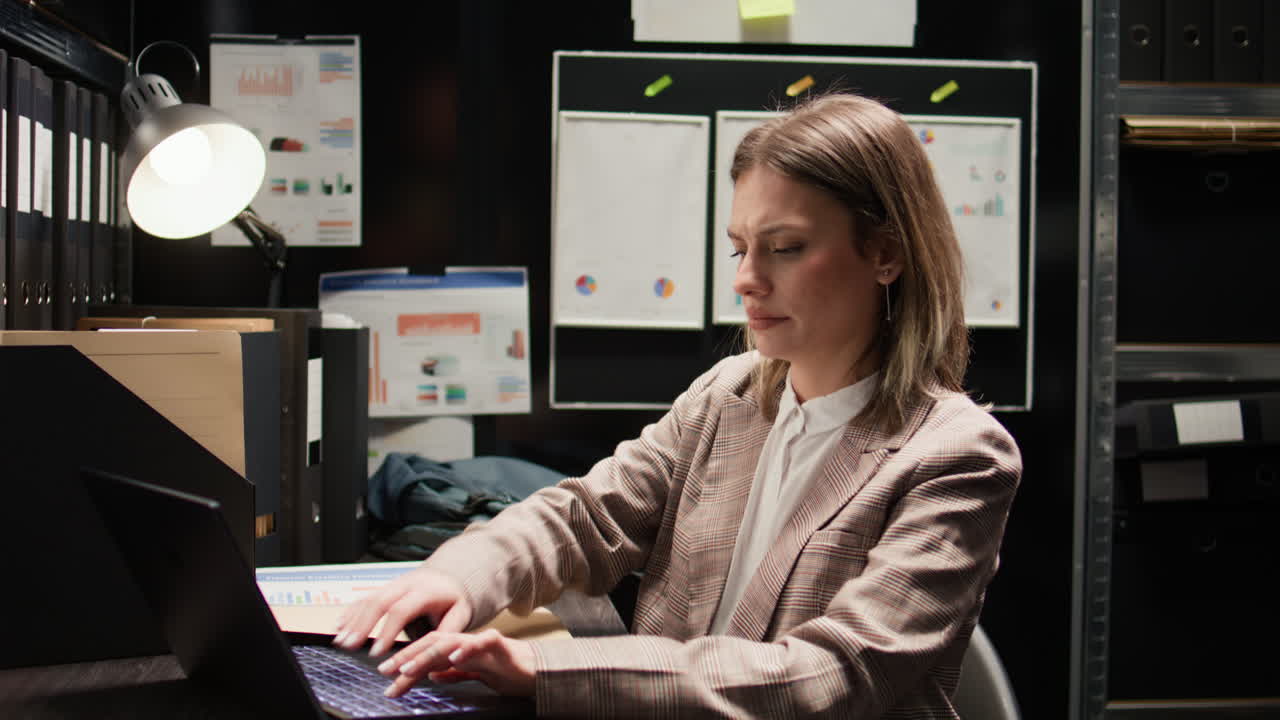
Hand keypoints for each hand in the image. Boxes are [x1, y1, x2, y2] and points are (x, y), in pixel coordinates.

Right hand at [333, 566, 472, 656]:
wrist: (449, 576)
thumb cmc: (455, 600)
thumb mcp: (461, 614)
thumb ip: (448, 633)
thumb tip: (439, 653)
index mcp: (426, 591)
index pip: (402, 610)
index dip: (387, 631)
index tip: (377, 652)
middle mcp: (406, 584)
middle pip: (379, 601)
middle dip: (362, 625)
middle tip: (350, 645)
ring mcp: (393, 584)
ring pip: (369, 598)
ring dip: (352, 620)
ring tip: (340, 641)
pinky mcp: (385, 587)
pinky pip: (365, 597)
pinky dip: (351, 612)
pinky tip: (339, 626)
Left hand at [377, 628, 535, 697]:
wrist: (538, 669)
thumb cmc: (507, 671)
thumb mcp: (474, 676)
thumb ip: (454, 674)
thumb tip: (432, 676)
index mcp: (458, 650)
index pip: (426, 652)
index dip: (405, 662)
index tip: (385, 676)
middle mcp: (466, 642)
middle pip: (431, 643)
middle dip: (407, 657)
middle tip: (387, 671)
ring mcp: (481, 642)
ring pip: (450, 642)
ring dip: (427, 655)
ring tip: (409, 668)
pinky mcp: (499, 644)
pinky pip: (481, 643)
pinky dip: (467, 649)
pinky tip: (454, 658)